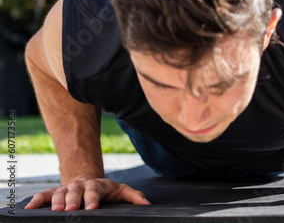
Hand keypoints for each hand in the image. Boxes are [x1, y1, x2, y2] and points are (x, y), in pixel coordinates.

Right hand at [24, 177, 150, 210]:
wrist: (89, 180)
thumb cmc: (107, 190)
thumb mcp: (121, 191)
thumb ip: (134, 197)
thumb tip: (147, 204)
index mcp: (97, 185)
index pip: (95, 191)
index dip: (92, 199)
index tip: (91, 208)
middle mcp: (80, 186)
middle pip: (75, 191)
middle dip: (72, 200)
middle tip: (70, 209)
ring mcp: (66, 188)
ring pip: (59, 193)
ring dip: (56, 201)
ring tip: (54, 211)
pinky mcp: (55, 192)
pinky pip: (44, 195)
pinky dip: (37, 200)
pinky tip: (29, 207)